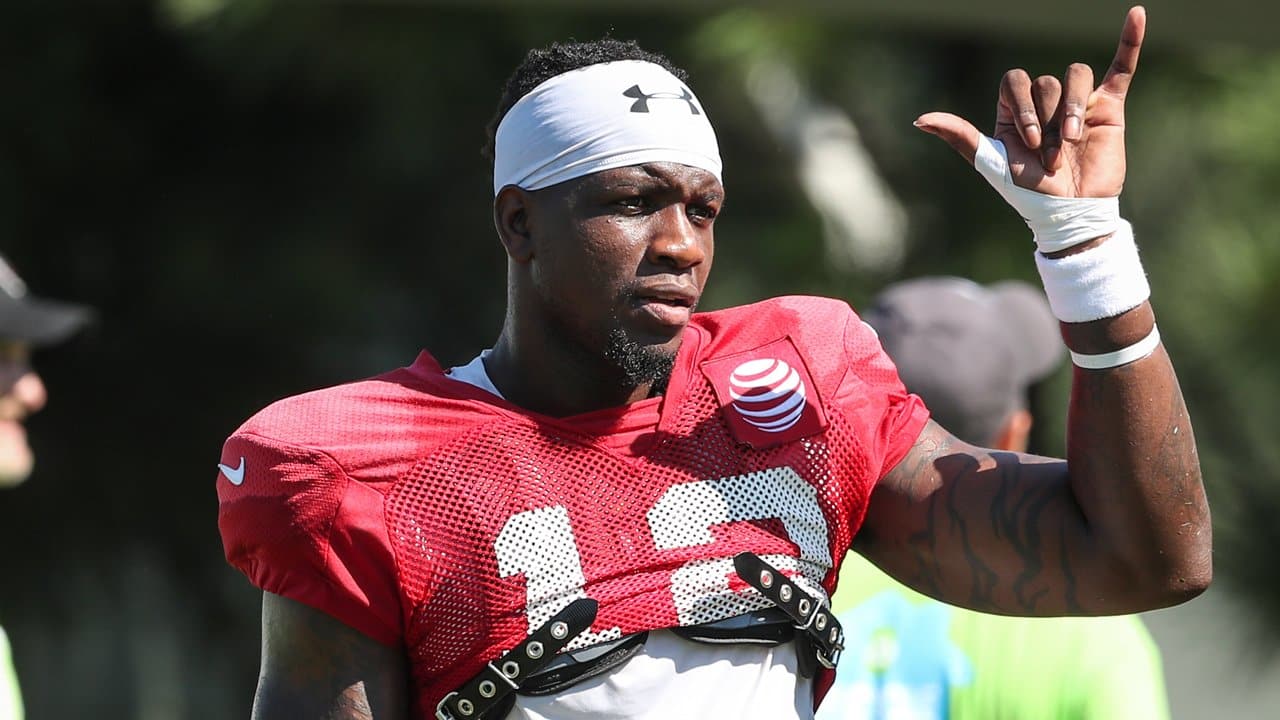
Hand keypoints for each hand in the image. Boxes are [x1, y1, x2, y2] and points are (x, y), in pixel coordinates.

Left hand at [914, 6, 1144, 198]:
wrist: (1071, 212)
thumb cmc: (1029, 192)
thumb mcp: (991, 163)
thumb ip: (960, 137)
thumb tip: (919, 120)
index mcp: (1014, 110)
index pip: (1015, 80)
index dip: (1022, 107)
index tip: (1027, 142)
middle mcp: (1045, 102)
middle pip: (1046, 82)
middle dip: (1047, 120)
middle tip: (1051, 155)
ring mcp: (1078, 102)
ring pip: (1075, 76)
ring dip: (1072, 110)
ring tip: (1071, 142)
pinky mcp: (1109, 107)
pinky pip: (1121, 66)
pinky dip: (1130, 40)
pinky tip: (1138, 14)